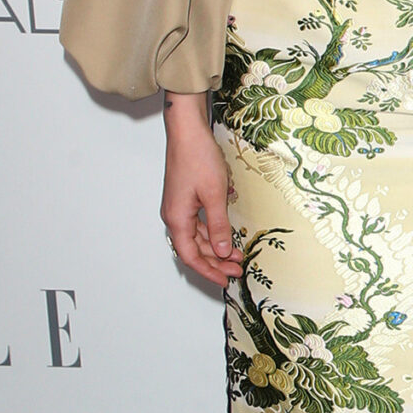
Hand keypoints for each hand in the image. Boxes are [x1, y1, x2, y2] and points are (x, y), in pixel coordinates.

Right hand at [163, 95, 242, 284]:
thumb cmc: (198, 158)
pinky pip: (198, 223)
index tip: (225, 280)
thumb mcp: (214, 195)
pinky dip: (213, 232)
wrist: (188, 132)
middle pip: (194, 248)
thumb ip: (218, 225)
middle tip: (238, 269)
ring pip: (197, 237)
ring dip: (216, 247)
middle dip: (216, 261)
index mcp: (177, 218)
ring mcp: (179, 207)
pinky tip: (227, 235)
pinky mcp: (186, 198)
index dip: (207, 271)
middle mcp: (174, 215)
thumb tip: (222, 250)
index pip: (190, 255)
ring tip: (237, 255)